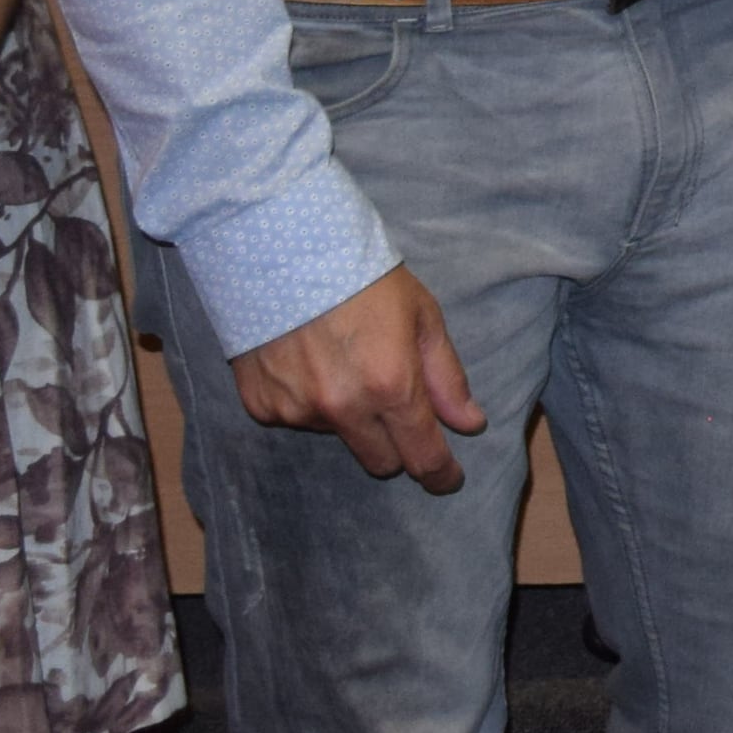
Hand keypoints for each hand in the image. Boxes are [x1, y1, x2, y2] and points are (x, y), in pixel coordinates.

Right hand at [229, 266, 486, 489]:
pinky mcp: (262, 407)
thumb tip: (470, 424)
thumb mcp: (423, 318)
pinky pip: (297, 420)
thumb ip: (446, 378)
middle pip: (381, 462)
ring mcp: (298, 411)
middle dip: (398, 448)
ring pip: (339, 437)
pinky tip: (309, 362)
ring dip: (350, 417)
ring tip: (345, 363)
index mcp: (390, 387)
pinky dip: (310, 402)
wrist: (284, 253)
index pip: (421, 456)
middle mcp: (343, 409)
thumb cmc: (366, 279)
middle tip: (400, 414)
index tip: (447, 479)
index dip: (440, 474)